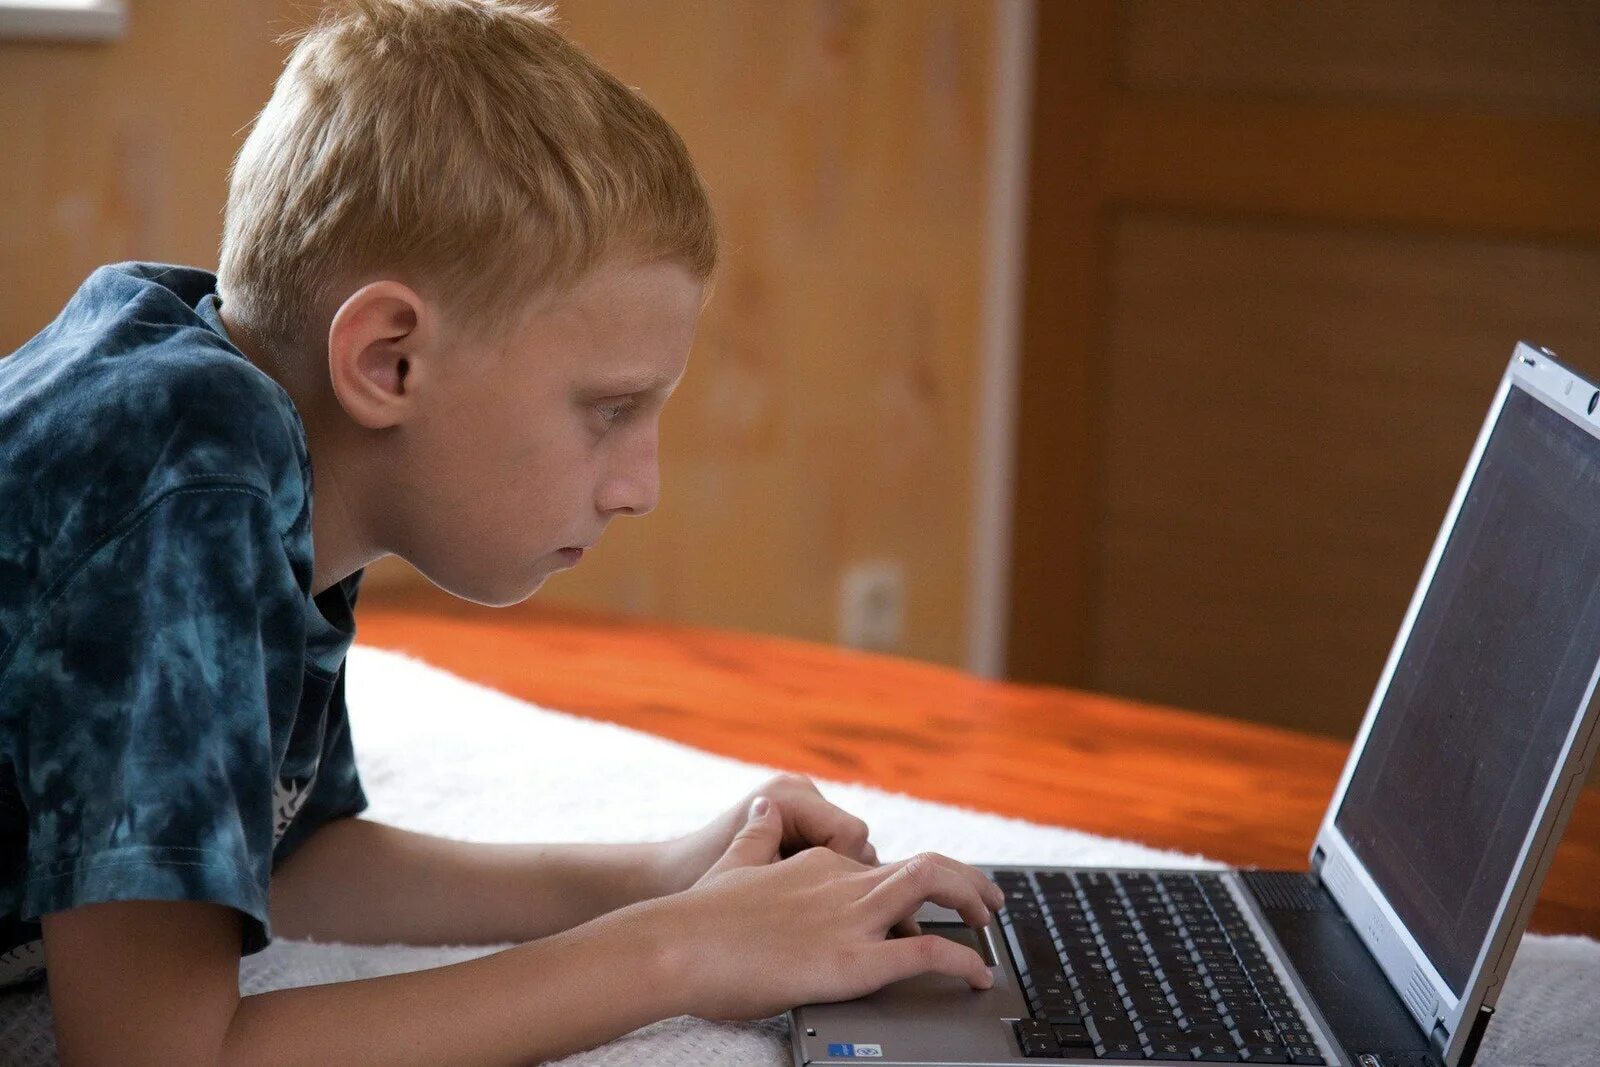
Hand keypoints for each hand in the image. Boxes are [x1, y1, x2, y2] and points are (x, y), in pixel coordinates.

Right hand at [654, 795, 1005, 1020]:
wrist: (676, 944)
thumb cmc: (696, 917)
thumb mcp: (734, 863)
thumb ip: (755, 838)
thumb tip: (760, 814)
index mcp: (819, 864)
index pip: (881, 865)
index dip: (910, 886)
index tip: (924, 902)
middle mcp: (843, 881)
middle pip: (924, 865)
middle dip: (963, 881)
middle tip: (987, 901)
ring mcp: (850, 918)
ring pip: (934, 888)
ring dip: (972, 902)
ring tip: (990, 924)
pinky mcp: (854, 959)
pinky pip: (927, 952)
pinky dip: (963, 960)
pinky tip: (977, 976)